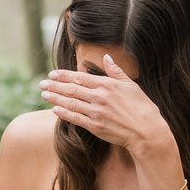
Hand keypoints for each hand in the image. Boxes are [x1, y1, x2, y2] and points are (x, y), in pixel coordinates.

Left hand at [39, 56, 173, 160]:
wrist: (147, 131)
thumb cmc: (143, 108)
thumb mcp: (131, 85)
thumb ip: (116, 71)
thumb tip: (106, 58)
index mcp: (107, 85)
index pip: (80, 77)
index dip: (64, 75)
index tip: (53, 74)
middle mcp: (100, 97)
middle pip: (71, 89)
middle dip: (55, 86)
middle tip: (42, 83)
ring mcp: (96, 112)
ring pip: (70, 103)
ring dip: (55, 98)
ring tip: (44, 94)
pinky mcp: (96, 126)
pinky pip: (75, 118)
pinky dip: (64, 113)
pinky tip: (55, 109)